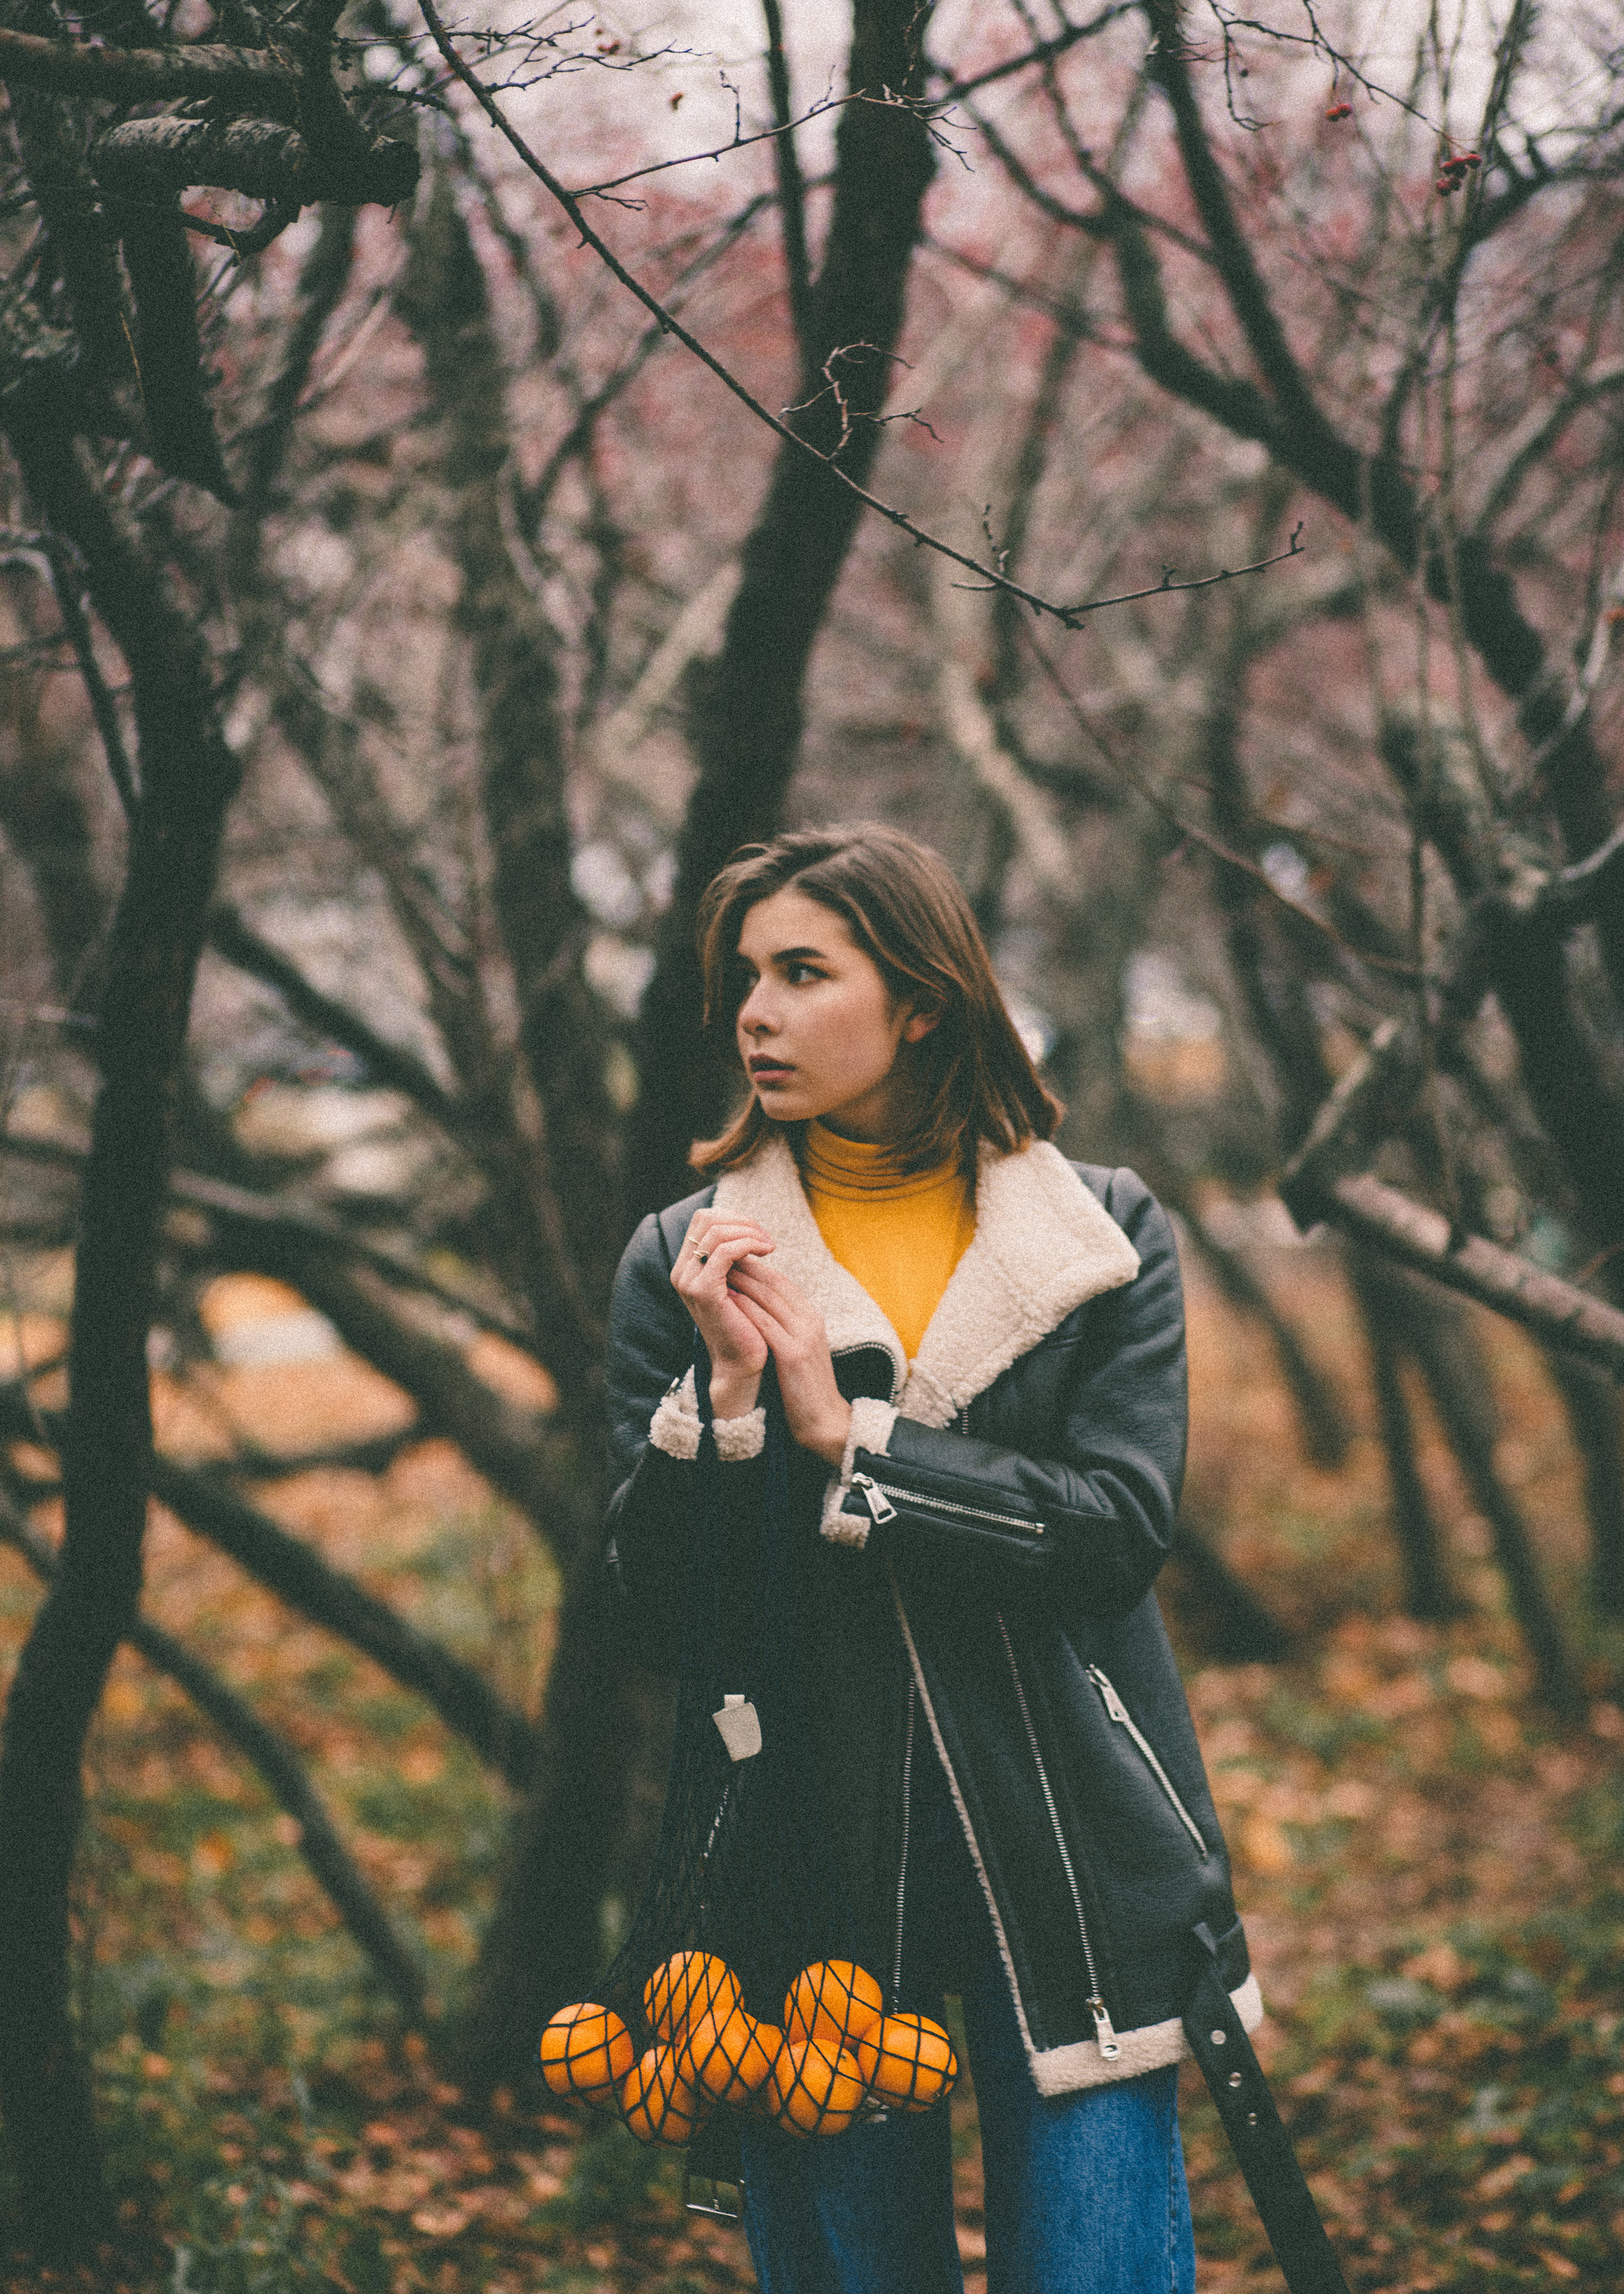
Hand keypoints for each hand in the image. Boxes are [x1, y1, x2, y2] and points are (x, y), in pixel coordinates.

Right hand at [670, 1210, 773, 1418]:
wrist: (743, 1362)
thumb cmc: (746, 1323)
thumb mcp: (737, 1283)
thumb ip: (733, 1256)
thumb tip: (746, 1225)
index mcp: (687, 1266)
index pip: (704, 1219)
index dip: (734, 1218)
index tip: (759, 1233)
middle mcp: (682, 1271)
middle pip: (706, 1219)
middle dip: (742, 1222)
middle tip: (767, 1238)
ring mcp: (689, 1281)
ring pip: (716, 1232)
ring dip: (749, 1233)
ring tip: (770, 1246)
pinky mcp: (703, 1291)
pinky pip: (723, 1252)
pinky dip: (747, 1245)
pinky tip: (766, 1253)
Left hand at [725, 1258, 852, 1468]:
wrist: (825, 1421)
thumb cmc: (805, 1388)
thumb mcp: (797, 1349)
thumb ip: (783, 1327)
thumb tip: (756, 1309)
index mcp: (811, 1318)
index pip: (782, 1282)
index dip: (755, 1267)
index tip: (730, 1260)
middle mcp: (810, 1321)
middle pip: (775, 1284)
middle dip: (746, 1267)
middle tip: (718, 1255)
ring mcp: (804, 1336)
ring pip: (770, 1298)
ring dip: (742, 1281)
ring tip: (717, 1269)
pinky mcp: (794, 1355)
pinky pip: (766, 1324)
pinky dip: (746, 1309)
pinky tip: (727, 1299)